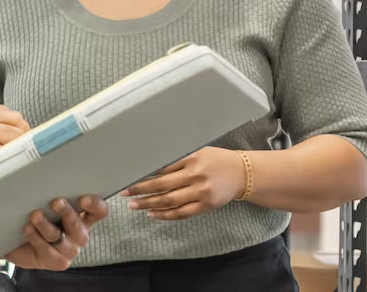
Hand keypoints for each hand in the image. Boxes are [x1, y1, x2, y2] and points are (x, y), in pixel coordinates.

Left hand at [3, 196, 108, 270]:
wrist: (22, 244)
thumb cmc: (37, 217)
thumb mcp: (46, 202)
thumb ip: (52, 191)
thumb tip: (45, 173)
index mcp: (84, 217)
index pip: (99, 210)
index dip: (95, 205)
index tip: (83, 198)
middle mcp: (80, 234)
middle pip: (77, 223)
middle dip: (66, 212)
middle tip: (55, 202)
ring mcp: (70, 250)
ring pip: (58, 236)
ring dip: (44, 224)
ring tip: (34, 215)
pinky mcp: (58, 262)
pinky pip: (47, 249)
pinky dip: (35, 237)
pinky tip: (28, 229)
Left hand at [122, 147, 245, 219]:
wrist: (241, 173)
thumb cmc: (216, 160)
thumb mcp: (198, 151)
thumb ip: (177, 158)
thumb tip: (150, 164)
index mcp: (191, 158)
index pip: (162, 167)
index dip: (144, 173)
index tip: (128, 176)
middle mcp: (195, 175)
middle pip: (162, 185)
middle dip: (140, 190)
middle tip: (124, 193)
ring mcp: (201, 192)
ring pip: (170, 201)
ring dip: (149, 204)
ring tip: (134, 205)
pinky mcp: (206, 205)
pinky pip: (182, 213)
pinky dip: (165, 215)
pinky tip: (152, 214)